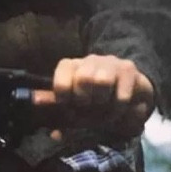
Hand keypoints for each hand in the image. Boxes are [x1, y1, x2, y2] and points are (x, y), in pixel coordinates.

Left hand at [34, 54, 154, 138]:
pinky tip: (118, 110)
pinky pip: (121, 93)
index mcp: (74, 67)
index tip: (68, 105)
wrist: (131, 99)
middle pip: (83, 76)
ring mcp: (111, 63)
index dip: (63, 91)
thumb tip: (39, 109)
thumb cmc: (99, 104)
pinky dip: (118, 109)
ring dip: (103, 103)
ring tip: (104, 110)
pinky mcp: (129, 70)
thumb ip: (58, 111)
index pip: (64, 68)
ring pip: (102, 80)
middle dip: (85, 100)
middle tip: (89, 109)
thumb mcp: (76, 111)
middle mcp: (92, 60)